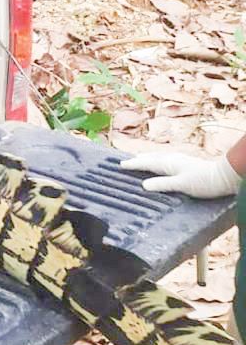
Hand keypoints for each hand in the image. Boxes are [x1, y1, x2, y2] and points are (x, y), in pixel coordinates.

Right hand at [120, 151, 241, 198]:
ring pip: (158, 158)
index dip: (133, 165)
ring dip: (148, 159)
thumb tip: (143, 185)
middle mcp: (171, 159)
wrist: (223, 176)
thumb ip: (162, 184)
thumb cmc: (203, 181)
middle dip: (139, 160)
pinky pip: (165, 160)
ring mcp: (179, 160)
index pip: (146, 164)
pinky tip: (163, 164)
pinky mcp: (186, 163)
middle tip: (127, 161)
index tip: (120, 165)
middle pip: (151, 158)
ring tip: (142, 159)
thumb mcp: (181, 185)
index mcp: (168, 164)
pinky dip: (157, 161)